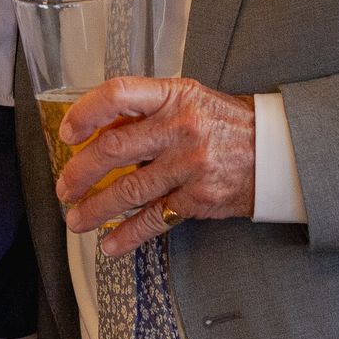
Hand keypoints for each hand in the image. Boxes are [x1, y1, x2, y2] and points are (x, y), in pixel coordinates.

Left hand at [54, 77, 254, 254]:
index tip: (68, 134)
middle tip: (64, 187)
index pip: (118, 95)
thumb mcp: (188, 99)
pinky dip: (128, 234)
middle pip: (114, 148)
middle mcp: (180, 127)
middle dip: (80, 172)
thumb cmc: (223, 122)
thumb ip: (146, 111)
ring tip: (76, 219)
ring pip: (129, 189)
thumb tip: (96, 129)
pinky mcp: (199, 198)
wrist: (274, 150)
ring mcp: (190, 165)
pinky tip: (110, 243)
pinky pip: (155, 219)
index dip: (86, 113)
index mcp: (173, 96)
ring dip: (96, 208)